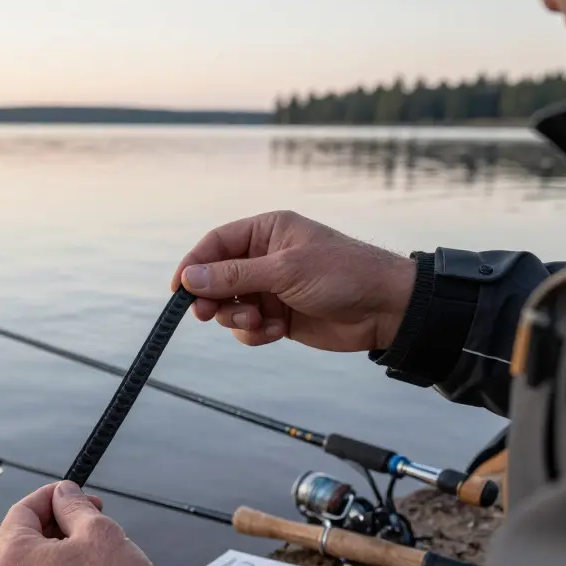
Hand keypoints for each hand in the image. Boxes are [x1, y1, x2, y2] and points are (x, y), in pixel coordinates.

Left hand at [0, 482, 160, 565]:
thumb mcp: (98, 531)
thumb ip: (73, 506)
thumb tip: (63, 494)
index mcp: (10, 561)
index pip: (21, 512)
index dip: (51, 495)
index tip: (74, 492)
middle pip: (25, 542)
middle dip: (58, 524)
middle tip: (92, 516)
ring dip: (61, 554)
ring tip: (97, 550)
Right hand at [173, 210, 415, 351]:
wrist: (387, 309)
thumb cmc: (343, 275)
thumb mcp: (285, 270)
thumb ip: (234, 275)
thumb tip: (190, 277)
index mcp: (267, 232)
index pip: (216, 244)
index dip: (194, 264)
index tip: (178, 289)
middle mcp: (265, 258)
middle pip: (217, 277)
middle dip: (213, 298)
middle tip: (207, 314)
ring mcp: (271, 288)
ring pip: (230, 305)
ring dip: (237, 318)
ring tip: (258, 323)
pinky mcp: (279, 316)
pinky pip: (249, 327)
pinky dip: (256, 333)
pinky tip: (277, 331)